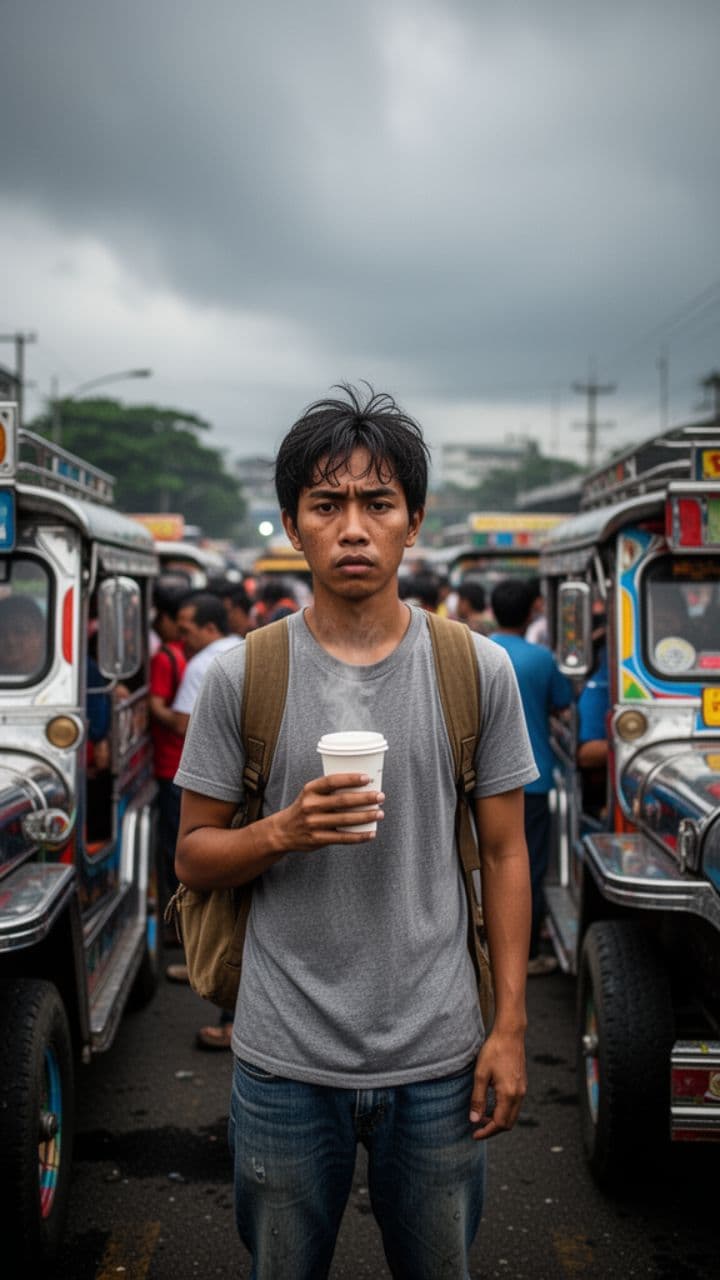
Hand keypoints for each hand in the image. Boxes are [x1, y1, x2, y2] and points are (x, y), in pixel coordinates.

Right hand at [269, 772, 383, 852]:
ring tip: (380, 813)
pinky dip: (359, 836)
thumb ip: (330, 791)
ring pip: (345, 820)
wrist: (283, 831)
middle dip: (365, 798)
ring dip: (366, 816)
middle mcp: (310, 805)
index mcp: (310, 790)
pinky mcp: (318, 839)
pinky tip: (371, 833)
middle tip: (380, 796)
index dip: (350, 779)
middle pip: (342, 801)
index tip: (367, 778)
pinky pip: (343, 838)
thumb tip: (363, 787)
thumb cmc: (305, 809)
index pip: (332, 781)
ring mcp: (314, 823)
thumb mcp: (311, 794)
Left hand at [468, 1029, 526, 1139]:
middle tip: (476, 1127)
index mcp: (509, 1094)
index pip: (499, 1124)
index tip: (474, 1134)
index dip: (486, 1132)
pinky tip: (491, 1104)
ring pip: (512, 1115)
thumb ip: (478, 1099)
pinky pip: (514, 1106)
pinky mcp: (522, 1085)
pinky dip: (503, 1111)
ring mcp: (522, 1090)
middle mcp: (519, 1095)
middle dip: (492, 1129)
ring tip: (482, 1116)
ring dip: (498, 1120)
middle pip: (508, 1124)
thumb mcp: (480, 1074)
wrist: (510, 1034)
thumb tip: (474, 1120)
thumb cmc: (493, 1051)